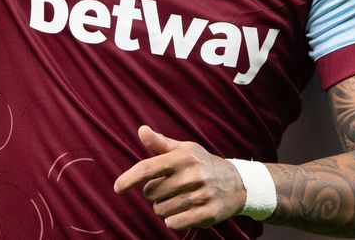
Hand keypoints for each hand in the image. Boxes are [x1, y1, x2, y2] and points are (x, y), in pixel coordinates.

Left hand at [113, 125, 246, 230]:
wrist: (237, 183)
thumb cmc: (202, 164)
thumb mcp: (184, 149)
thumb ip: (160, 143)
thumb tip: (141, 130)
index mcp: (182, 157)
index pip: (148, 168)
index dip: (129, 178)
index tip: (117, 188)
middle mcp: (192, 175)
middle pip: (151, 193)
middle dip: (154, 193)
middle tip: (169, 188)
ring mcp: (200, 195)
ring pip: (161, 210)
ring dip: (164, 208)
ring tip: (179, 198)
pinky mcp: (207, 214)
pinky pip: (174, 223)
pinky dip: (173, 220)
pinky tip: (184, 211)